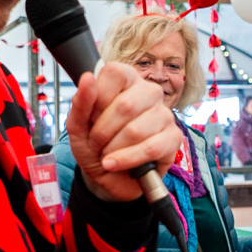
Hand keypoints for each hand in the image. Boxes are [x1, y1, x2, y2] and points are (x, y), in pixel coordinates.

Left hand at [65, 64, 181, 202]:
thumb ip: (80, 103)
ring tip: (106, 154)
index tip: (90, 118)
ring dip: (113, 148)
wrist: (107, 177)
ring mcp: (164, 114)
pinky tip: (114, 164)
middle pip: (126, 105)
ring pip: (136, 130)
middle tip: (95, 143)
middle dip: (102, 131)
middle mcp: (149, 92)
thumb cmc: (95, 145)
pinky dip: (127, 159)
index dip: (97, 100)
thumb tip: (87, 77)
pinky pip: (150, 148)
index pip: (114, 73)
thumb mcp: (77, 126)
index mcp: (127, 80)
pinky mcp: (173, 138)